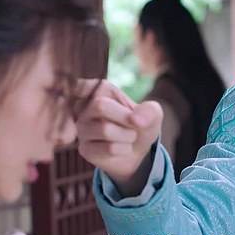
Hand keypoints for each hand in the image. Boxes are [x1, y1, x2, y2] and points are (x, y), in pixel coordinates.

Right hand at [75, 79, 161, 195]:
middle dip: (126, 117)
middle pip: (101, 106)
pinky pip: (108, 148)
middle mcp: (85, 108)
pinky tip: (122, 148)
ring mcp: (82, 129)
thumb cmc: (140, 125)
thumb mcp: (152, 113)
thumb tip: (136, 120)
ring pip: (106, 129)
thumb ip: (149, 110)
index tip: (101, 92)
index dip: (88, 87)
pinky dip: (124, 149)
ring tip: (129, 136)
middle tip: (134, 124)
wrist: (138, 151)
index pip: (85, 83)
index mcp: (100, 91)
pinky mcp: (85, 149)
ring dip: (128, 136)